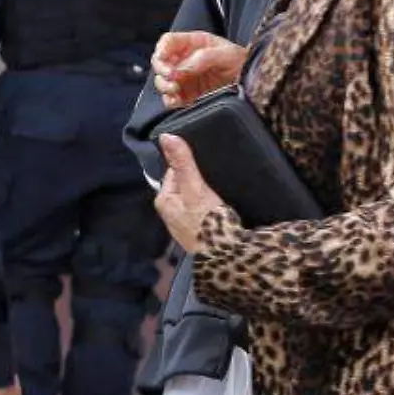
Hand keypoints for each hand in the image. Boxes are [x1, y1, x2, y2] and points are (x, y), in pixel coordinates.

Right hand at [152, 32, 246, 107]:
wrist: (255, 83)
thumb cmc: (243, 62)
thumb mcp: (227, 54)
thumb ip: (203, 58)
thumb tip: (180, 69)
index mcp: (194, 44)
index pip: (168, 42)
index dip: (162, 49)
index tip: (163, 60)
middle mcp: (186, 60)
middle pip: (161, 62)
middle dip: (162, 70)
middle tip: (171, 77)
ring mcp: (185, 79)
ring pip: (162, 81)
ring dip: (164, 85)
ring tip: (175, 89)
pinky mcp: (188, 96)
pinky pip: (171, 98)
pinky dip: (170, 101)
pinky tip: (177, 101)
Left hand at [153, 134, 237, 253]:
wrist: (229, 258)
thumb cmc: (209, 224)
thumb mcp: (195, 188)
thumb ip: (182, 163)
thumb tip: (165, 136)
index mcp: (164, 200)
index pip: (174, 171)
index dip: (191, 165)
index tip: (207, 164)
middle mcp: (171, 212)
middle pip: (186, 183)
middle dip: (200, 179)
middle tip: (218, 177)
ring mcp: (186, 223)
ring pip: (196, 197)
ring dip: (209, 192)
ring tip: (223, 189)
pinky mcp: (202, 231)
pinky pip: (206, 210)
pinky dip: (214, 205)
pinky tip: (225, 205)